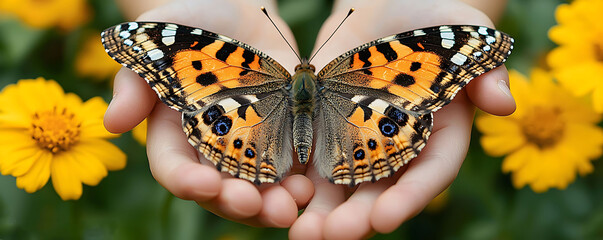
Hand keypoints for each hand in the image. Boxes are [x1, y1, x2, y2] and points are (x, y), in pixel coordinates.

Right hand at [104, 0, 313, 226]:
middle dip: (234, 202)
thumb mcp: (161, 37)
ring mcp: (250, 152)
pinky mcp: (283, 145)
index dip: (186, 180)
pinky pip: (290, 177)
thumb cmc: (198, 20)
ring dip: (271, 206)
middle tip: (252, 205)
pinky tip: (308, 188)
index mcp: (176, 135)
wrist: (249, 18)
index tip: (204, 184)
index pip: (174, 168)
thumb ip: (136, 75)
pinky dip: (297, 189)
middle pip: (218, 192)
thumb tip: (113, 124)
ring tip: (289, 206)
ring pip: (256, 193)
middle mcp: (211, 152)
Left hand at [288, 0, 515, 238]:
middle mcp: (399, 150)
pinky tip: (276, 197)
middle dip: (358, 218)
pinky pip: (310, 164)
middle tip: (332, 235)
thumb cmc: (426, 16)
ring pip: (342, 189)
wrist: (378, 8)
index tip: (385, 218)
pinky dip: (296, 184)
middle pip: (382, 192)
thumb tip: (505, 104)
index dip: (411, 198)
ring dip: (322, 214)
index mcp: (438, 133)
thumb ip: (485, 66)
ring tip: (301, 233)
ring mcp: (359, 144)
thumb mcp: (461, 29)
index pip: (430, 173)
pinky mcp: (326, 133)